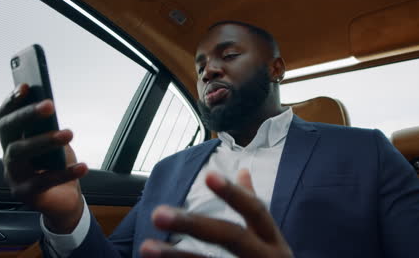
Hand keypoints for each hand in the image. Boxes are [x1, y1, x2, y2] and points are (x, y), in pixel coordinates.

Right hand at [0, 84, 87, 232]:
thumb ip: (49, 128)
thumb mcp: (54, 144)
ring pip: (21, 153)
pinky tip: (82, 166)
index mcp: (13, 139)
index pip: (6, 116)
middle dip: (27, 114)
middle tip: (50, 104)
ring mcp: (13, 174)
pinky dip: (65, 173)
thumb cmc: (57, 165)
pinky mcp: (25, 193)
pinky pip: (43, 181)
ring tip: (68, 133)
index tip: (26, 86)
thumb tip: (49, 108)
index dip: (12, 101)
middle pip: (9, 130)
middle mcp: (8, 154)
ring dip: (45, 140)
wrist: (63, 199)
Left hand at [140, 169, 293, 257]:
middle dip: (195, 225)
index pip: (256, 210)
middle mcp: (264, 257)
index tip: (208, 175)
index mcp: (272, 240)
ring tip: (146, 247)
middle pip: (231, 237)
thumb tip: (243, 170)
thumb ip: (253, 205)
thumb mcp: (270, 237)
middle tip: (157, 213)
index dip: (233, 193)